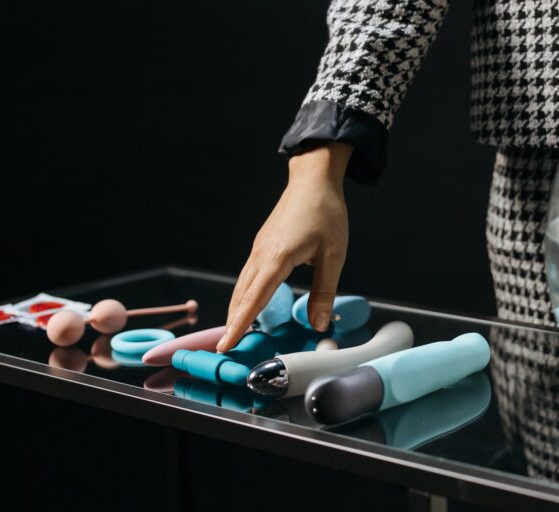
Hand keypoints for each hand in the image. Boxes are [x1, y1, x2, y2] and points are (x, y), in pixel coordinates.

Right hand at [216, 142, 352, 351]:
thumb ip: (324, 291)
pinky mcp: (262, 245)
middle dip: (232, 323)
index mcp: (278, 258)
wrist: (313, 180)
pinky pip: (247, 275)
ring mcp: (259, 249)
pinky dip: (243, 294)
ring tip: (233, 333)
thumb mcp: (334, 254)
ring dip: (236, 310)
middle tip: (225, 348)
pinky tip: (246, 304)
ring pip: (242, 286)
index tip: (225, 345)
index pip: (254, 299)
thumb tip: (318, 323)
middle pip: (242, 296)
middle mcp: (262, 254)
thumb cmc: (326, 213)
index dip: (239, 325)